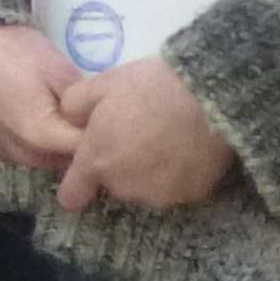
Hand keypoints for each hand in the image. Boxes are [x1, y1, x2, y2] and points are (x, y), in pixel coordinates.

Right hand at [0, 11, 86, 174]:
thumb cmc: (12, 50)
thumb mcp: (58, 67)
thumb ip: (82, 101)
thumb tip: (97, 118)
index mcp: (39, 134)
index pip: (85, 150)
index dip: (102, 137)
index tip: (113, 121)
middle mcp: (20, 153)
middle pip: (66, 163)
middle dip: (83, 146)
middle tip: (95, 120)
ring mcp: (5, 153)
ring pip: (47, 162)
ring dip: (61, 148)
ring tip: (70, 120)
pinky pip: (28, 156)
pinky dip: (42, 146)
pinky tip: (45, 121)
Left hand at [54, 52, 237, 211]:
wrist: (210, 95)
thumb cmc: (150, 87)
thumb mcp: (102, 83)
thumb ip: (74, 105)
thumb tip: (69, 119)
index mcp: (97, 162)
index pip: (71, 196)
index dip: (75, 185)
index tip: (86, 171)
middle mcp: (124, 187)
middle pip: (113, 184)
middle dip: (119, 164)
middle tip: (136, 131)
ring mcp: (160, 195)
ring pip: (145, 186)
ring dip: (148, 170)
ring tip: (166, 136)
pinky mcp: (192, 194)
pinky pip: (176, 186)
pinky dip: (178, 172)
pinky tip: (188, 146)